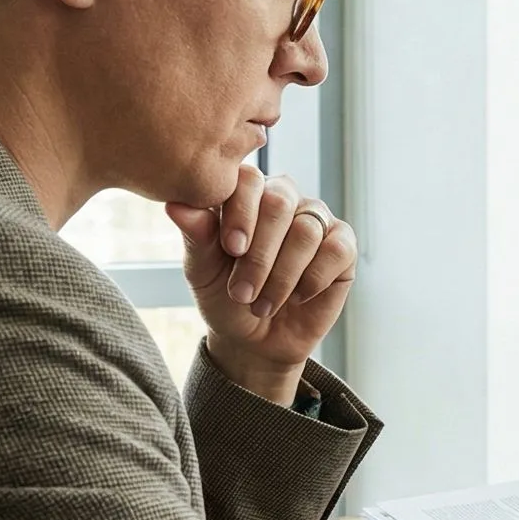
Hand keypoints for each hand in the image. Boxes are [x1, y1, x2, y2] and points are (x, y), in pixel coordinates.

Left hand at [165, 168, 355, 404]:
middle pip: (280, 202)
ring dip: (282, 275)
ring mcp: (316, 220)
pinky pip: (336, 249)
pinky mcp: (343, 246)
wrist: (253, 340)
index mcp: (247, 194)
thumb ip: (197, 235)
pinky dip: (314, 278)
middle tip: (242, 292)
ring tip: (263, 304)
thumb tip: (175, 205)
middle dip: (260, 254)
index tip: (231, 249)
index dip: (241, 212)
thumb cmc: (224, 297)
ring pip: (307, 230)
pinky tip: (297, 297)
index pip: (249, 179)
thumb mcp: (203, 270)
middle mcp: (284, 199)